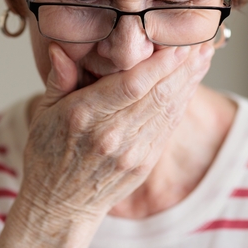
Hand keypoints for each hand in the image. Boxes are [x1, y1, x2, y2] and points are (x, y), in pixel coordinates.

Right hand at [21, 41, 212, 225]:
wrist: (59, 205)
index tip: (179, 44)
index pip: (132, 85)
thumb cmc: (48, 155)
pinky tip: (190, 85)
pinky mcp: (144, 164)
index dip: (160, 64)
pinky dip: (181, 104)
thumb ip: (59, 78)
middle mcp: (112, 135)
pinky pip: (168, 128)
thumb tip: (60, 47)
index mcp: (85, 116)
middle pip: (158, 95)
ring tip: (204, 57)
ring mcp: (132, 152)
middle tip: (202, 41)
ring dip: (190, 82)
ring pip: (169, 110)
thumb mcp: (43, 112)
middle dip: (184, 67)